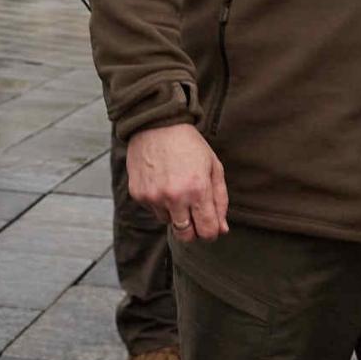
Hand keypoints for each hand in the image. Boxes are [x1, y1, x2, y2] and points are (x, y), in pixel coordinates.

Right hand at [128, 122, 228, 240]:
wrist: (155, 124)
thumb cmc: (189, 144)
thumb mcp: (213, 167)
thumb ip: (220, 200)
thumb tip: (222, 229)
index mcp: (198, 190)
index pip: (207, 232)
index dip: (211, 232)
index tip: (210, 224)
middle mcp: (175, 197)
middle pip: (186, 236)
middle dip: (193, 230)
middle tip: (194, 214)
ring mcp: (154, 197)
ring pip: (168, 222)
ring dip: (174, 213)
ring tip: (175, 187)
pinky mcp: (138, 194)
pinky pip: (153, 210)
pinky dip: (159, 202)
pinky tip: (161, 181)